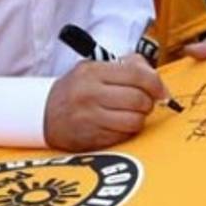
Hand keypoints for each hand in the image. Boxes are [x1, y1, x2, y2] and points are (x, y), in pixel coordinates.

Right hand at [44, 55, 165, 150]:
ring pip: (134, 121)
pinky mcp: (91, 139)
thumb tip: (157, 80)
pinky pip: (124, 136)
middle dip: (148, 102)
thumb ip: (126, 66)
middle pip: (139, 99)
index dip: (156, 83)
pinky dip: (128, 131)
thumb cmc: (77, 89)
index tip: (161, 90)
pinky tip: (119, 124)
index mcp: (93, 72)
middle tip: (144, 102)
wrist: (44, 113)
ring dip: (140, 118)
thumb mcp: (95, 68)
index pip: (137, 74)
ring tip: (132, 113)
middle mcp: (90, 94)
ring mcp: (90, 118)